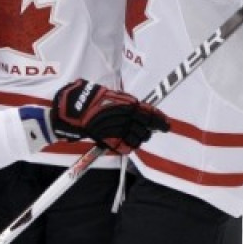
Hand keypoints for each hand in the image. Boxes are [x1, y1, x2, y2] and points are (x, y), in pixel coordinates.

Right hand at [51, 79, 169, 153]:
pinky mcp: (113, 142)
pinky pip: (128, 146)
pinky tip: (127, 140)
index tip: (166, 124)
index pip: (151, 115)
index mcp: (129, 105)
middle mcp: (127, 118)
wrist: (76, 112)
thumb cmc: (93, 100)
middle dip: (149, 129)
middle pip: (147, 128)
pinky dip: (129, 145)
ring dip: (140, 137)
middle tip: (149, 129)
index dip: (160, 120)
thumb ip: (129, 103)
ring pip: (139, 138)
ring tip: (136, 134)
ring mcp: (120, 131)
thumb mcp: (115, 96)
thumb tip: (145, 109)